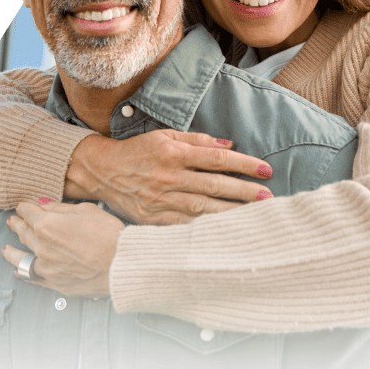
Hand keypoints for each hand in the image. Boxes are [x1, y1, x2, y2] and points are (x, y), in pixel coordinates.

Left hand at [3, 200, 123, 296]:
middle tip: (12, 221)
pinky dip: (22, 273)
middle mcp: (42, 246)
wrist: (119, 263)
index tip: (22, 206)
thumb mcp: (86, 210)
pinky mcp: (54, 283)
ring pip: (21, 258)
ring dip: (11, 252)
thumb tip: (44, 204)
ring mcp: (46, 267)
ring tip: (5, 249)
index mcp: (47, 225)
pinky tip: (17, 271)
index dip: (24, 208)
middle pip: (24, 233)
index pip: (30, 213)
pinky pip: (32, 278)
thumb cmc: (107, 234)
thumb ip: (61, 208)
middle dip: (17, 225)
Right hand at [64, 130, 273, 224]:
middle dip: (244, 192)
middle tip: (268, 197)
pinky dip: (204, 230)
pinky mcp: (153, 219)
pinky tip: (224, 232)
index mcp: (174, 153)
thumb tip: (230, 145)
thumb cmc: (139, 151)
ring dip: (231, 213)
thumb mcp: (166, 135)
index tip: (266, 169)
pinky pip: (184, 226)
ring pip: (202, 209)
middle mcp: (169, 177)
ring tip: (255, 217)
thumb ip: (198, 140)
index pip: (217, 159)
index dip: (244, 164)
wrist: (101, 171)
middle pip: (214, 185)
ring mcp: (161, 200)